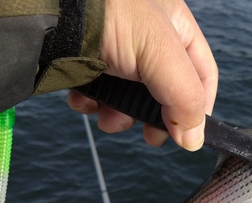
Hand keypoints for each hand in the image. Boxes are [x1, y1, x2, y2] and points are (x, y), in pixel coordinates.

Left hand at [67, 0, 217, 150]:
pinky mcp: (89, 60)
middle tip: (149, 137)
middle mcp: (150, 40)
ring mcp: (118, 51)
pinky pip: (99, 91)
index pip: (202, 75)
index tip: (188, 135)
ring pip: (130, 96)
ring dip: (119, 115)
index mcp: (176, 28)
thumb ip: (184, 97)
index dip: (199, 108)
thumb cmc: (108, 13)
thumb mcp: (160, 54)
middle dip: (154, 117)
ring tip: (106, 119)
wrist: (48, 8)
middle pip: (166, 92)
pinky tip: (83, 100)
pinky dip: (92, 102)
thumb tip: (193, 140)